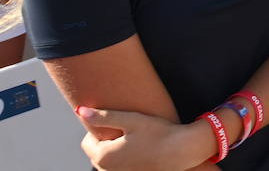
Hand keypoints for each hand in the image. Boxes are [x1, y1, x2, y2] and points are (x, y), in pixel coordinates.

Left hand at [74, 107, 207, 170]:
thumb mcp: (131, 120)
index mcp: (103, 157)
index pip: (87, 141)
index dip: (100, 129)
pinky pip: (120, 166)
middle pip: (97, 152)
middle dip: (107, 140)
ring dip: (116, 149)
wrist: (181, 151)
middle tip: (128, 129)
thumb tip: (79, 110)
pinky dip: (126, 158)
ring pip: (109, 160)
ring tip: (135, 139)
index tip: (118, 122)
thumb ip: (104, 116)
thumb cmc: (158, 133)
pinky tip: (141, 149)